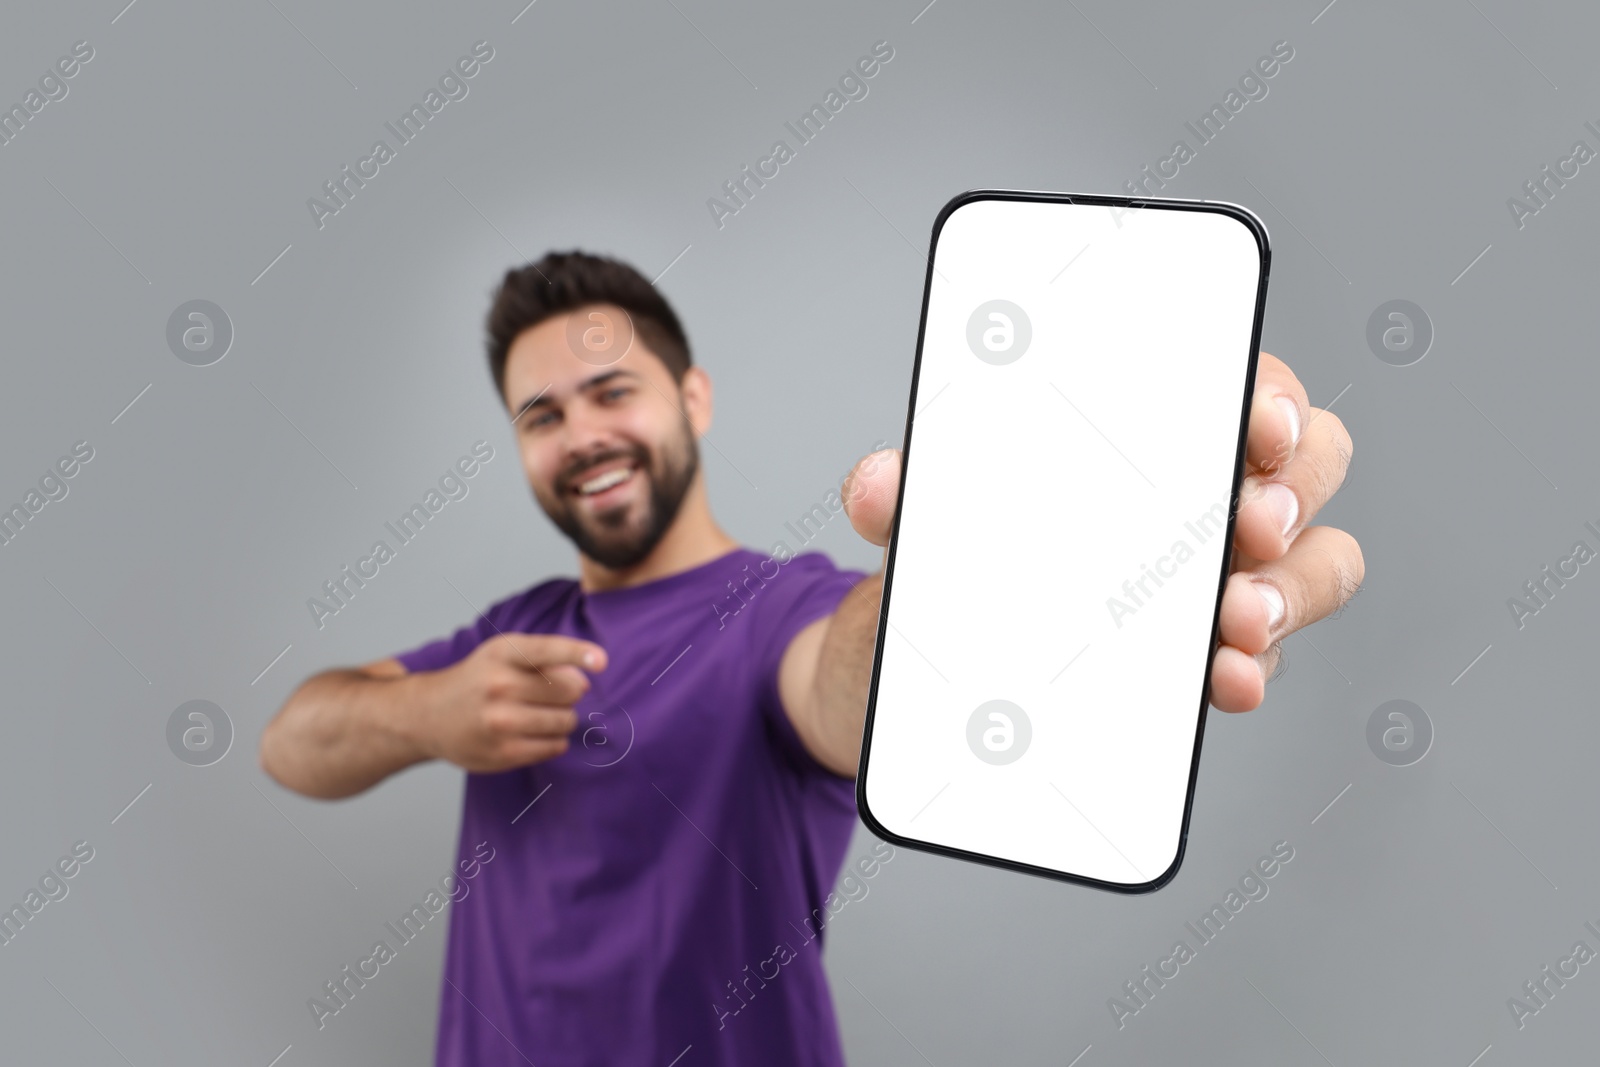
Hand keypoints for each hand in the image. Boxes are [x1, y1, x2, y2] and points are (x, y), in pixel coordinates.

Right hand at [415, 634, 607, 772]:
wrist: (429, 715)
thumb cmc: (479, 679)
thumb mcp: (501, 654)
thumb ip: (544, 658)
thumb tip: (584, 680)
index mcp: (501, 654)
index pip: (545, 650)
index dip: (577, 653)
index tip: (601, 661)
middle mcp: (499, 686)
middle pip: (569, 690)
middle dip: (571, 692)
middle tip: (550, 695)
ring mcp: (500, 722)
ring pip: (566, 721)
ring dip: (564, 718)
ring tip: (540, 713)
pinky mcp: (503, 752)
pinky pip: (555, 746)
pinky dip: (555, 739)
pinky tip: (534, 732)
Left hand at [839, 351, 1362, 713]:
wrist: (928, 670)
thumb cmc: (958, 559)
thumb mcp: (924, 519)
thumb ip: (900, 492)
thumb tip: (877, 484)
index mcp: (1147, 431)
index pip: (1239, 379)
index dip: (1269, 391)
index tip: (1257, 419)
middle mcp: (1202, 493)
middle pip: (1307, 465)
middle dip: (1293, 490)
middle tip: (1248, 523)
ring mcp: (1218, 575)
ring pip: (1312, 563)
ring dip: (1291, 587)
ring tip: (1237, 617)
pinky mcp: (1208, 655)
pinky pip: (1262, 655)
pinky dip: (1253, 667)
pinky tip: (1223, 678)